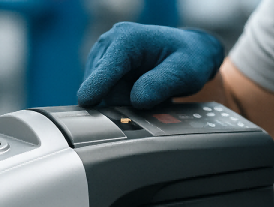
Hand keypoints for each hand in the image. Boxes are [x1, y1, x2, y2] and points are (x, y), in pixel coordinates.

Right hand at [77, 22, 223, 108]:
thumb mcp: (184, 72)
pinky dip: (120, 100)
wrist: (188, 54)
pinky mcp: (102, 70)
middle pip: (102, 86)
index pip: (106, 68)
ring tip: (147, 93)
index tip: (85, 102)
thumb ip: (160, 84)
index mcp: (127, 38)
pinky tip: (137, 93)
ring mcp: (103, 57)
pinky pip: (104, 95)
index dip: (97, 86)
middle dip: (122, 101)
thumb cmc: (188, 59)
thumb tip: (137, 100)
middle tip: (151, 99)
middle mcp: (109, 43)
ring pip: (102, 93)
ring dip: (122, 101)